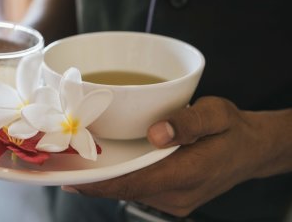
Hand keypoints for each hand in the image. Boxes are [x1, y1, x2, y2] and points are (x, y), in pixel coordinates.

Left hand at [63, 96, 279, 216]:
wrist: (251, 150)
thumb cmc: (232, 129)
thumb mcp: (217, 114)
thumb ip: (188, 123)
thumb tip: (157, 133)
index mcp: (186, 174)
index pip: (134, 183)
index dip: (100, 184)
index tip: (72, 179)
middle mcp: (176, 195)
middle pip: (126, 190)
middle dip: (94, 182)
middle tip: (63, 166)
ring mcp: (174, 200)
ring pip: (131, 191)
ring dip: (105, 181)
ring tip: (78, 164)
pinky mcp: (172, 197)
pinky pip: (139, 190)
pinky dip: (121, 179)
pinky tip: (106, 167)